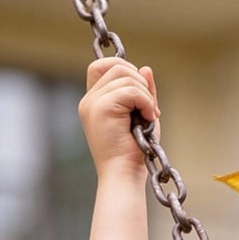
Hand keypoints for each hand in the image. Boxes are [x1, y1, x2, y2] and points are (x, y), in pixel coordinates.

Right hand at [79, 57, 161, 174]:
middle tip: (149, 107)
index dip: (124, 68)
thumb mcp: (143, 114)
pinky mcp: (100, 109)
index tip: (141, 92)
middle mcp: (89, 100)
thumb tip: (145, 68)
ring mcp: (92, 103)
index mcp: (94, 101)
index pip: (101, 66)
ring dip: (145, 94)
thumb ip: (143, 92)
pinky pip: (131, 90)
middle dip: (140, 81)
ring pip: (125, 76)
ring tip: (148, 116)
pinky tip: (148, 118)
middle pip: (116, 66)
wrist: (124, 173)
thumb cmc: (135, 150)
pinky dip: (146, 102)